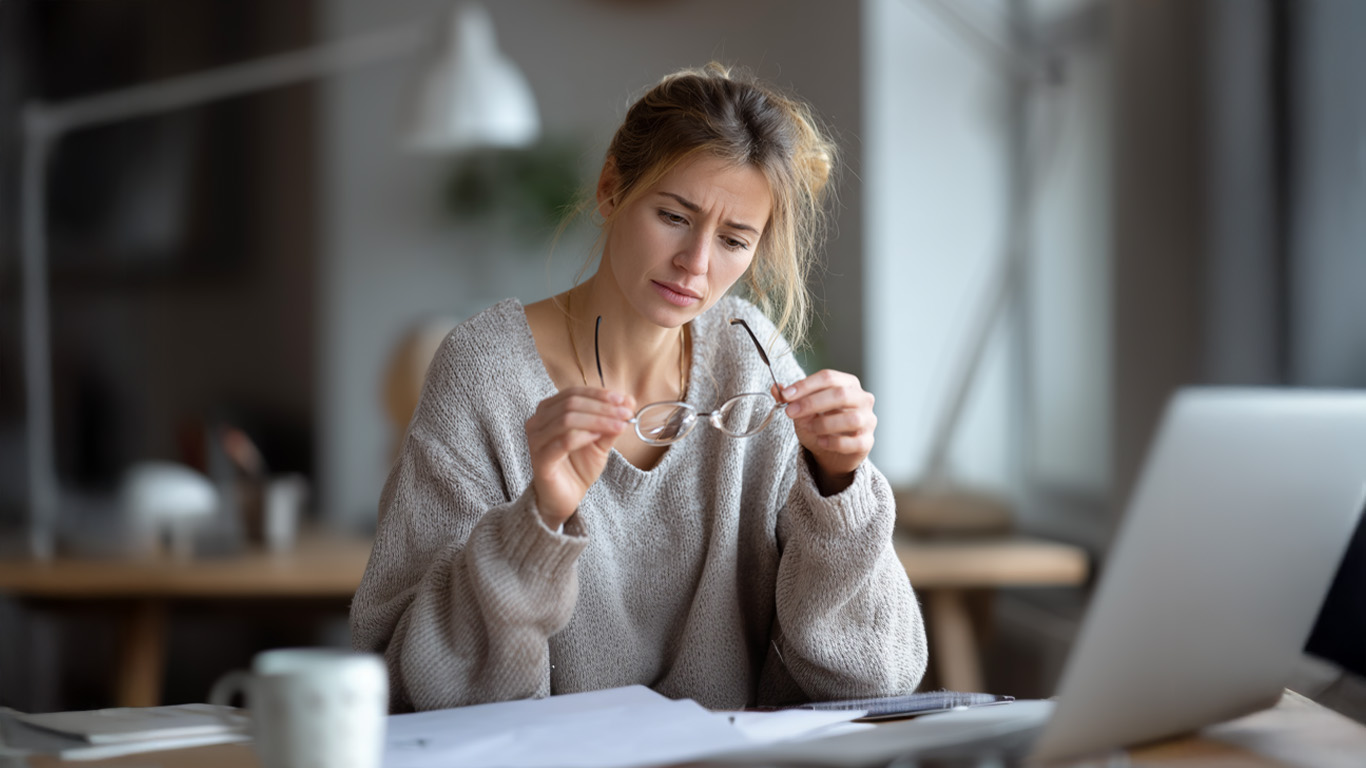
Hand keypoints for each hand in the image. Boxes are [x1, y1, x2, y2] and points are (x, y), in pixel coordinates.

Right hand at [524, 387, 635, 528]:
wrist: (567, 496)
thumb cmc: (580, 465)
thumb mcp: (600, 440)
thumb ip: (611, 421)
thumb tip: (629, 401)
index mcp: (548, 410)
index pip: (574, 393)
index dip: (600, 394)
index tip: (624, 400)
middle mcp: (537, 421)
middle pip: (571, 403)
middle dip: (603, 407)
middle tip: (626, 414)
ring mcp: (536, 440)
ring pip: (567, 419)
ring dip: (598, 420)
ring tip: (619, 426)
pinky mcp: (540, 459)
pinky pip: (563, 441)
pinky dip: (584, 436)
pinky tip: (598, 437)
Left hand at [776, 370, 875, 495]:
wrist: (832, 453)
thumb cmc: (820, 425)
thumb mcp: (802, 411)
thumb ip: (790, 399)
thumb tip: (776, 388)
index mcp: (847, 383)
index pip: (828, 377)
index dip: (805, 385)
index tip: (786, 395)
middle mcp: (862, 398)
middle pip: (840, 394)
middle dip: (812, 403)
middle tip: (790, 412)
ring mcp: (868, 420)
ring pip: (851, 418)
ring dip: (824, 424)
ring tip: (810, 428)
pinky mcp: (867, 441)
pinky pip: (854, 442)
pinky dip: (834, 442)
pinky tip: (821, 442)